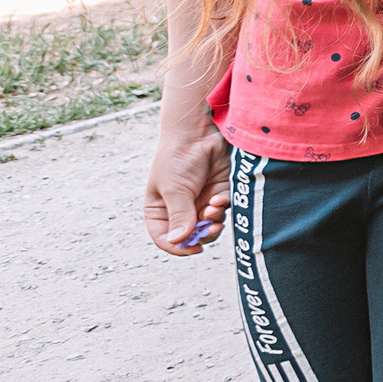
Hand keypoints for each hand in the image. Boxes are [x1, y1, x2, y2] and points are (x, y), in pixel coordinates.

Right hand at [144, 127, 230, 255]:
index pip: (165, 238)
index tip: (193, 249)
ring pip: (210, 225)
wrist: (198, 132)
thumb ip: (179, 215)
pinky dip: (222, 207)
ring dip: (213, 221)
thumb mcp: (174, 189)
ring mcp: (199, 201)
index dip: (178, 247)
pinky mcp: (218, 192)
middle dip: (202, 235)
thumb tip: (179, 241)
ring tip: (213, 207)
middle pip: (191, 236)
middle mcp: (179, 209)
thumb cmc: (177, 158)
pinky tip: (219, 197)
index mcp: (159, 210)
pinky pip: (223, 210)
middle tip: (211, 228)